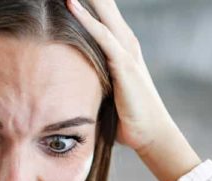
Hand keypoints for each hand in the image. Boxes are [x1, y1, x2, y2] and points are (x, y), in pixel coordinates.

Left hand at [67, 0, 200, 180]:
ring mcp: (127, 51)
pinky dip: (86, 18)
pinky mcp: (124, 65)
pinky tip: (70, 3)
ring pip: (104, 13)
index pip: (103, 13)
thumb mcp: (102, 91)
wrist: (151, 134)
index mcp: (120, 45)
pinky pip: (102, 35)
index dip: (87, 0)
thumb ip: (87, 79)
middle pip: (104, 6)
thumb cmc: (125, 117)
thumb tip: (60, 85)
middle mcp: (126, 42)